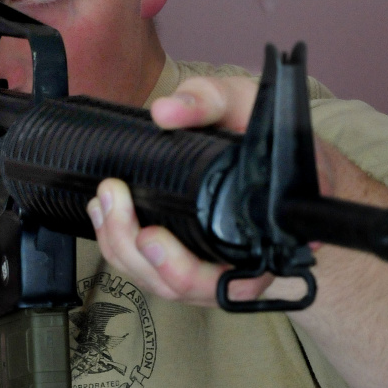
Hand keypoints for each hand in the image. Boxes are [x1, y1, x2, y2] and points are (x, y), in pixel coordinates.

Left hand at [86, 75, 336, 306]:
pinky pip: (152, 269)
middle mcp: (241, 264)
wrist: (285, 149)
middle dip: (135, 251)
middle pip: (180, 286)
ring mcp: (213, 265)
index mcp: (266, 240)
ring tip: (102, 202)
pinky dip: (122, 246)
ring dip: (121, 247)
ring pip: (160, 283)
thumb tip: (164, 112)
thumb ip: (210, 100)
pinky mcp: (190, 256)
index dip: (180, 268)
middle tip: (113, 200)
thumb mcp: (246, 103)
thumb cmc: (272, 134)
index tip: (149, 235)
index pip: (227, 281)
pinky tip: (103, 213)